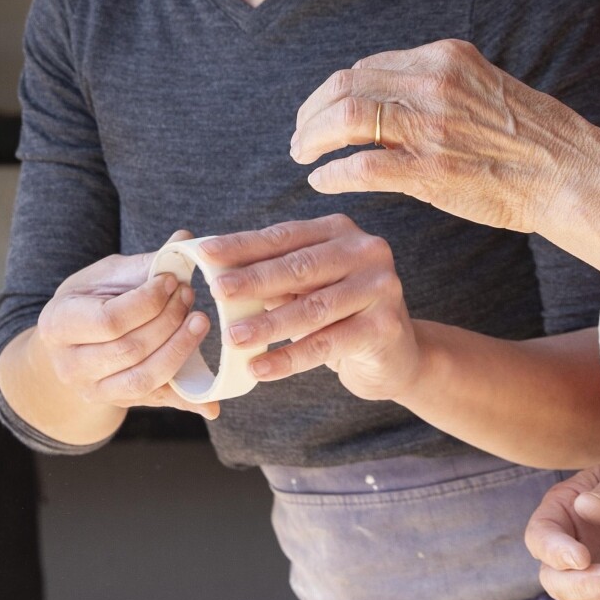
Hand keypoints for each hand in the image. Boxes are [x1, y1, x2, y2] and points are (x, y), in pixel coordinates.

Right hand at [27, 235, 219, 420]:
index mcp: (58, 324)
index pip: (109, 320)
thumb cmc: (89, 300)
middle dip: (168, 321)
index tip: (171, 281)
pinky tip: (210, 398)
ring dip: (179, 350)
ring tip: (200, 322)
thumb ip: (144, 263)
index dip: (148, 301)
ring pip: (144, 378)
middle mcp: (70, 364)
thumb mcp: (105, 276)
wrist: (69, 343)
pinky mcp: (117, 403)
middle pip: (130, 349)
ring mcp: (93, 390)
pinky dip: (185, 399)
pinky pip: (156, 402)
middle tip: (190, 296)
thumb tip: (185, 239)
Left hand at [196, 216, 421, 400]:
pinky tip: (260, 368)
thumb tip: (211, 267)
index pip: (283, 237)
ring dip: (268, 325)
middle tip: (217, 291)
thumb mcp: (307, 286)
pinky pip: (327, 344)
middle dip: (254, 280)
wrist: (395, 353)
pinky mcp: (385, 326)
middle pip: (299, 266)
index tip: (204, 255)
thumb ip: (272, 274)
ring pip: (313, 308)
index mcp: (339, 231)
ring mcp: (380, 287)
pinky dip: (290, 358)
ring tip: (232, 338)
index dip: (242, 246)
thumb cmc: (338, 313)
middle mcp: (365, 251)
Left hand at [290, 40, 598, 233]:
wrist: (570, 173)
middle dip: (312, 111)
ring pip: (345, 117)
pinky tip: (322, 181)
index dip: (335, 90)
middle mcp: (432, 83)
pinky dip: (332, 173)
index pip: (367, 67)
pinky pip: (361, 165)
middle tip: (300, 135)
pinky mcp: (429, 169)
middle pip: (345, 85)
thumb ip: (437, 87)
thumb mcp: (482, 87)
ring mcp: (430, 126)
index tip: (323, 110)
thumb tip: (388, 98)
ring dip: (312, 136)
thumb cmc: (530, 138)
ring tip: (302, 154)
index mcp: (444, 58)